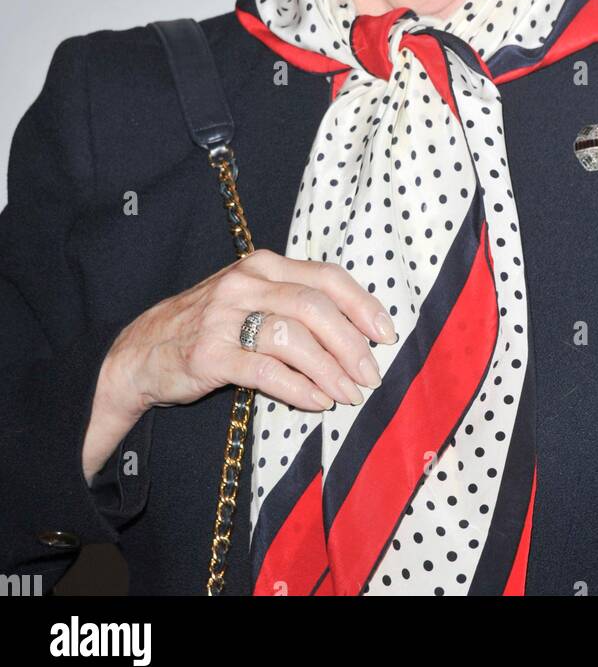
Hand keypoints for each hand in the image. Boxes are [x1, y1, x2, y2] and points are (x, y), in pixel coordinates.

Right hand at [83, 251, 396, 482]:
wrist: (143, 351)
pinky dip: (299, 387)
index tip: (386, 334)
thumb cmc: (212, 324)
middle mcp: (246, 282)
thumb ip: (295, 301)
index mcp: (264, 265)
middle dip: (352, 343)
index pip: (326, 276)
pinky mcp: (210, 353)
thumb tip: (358, 329)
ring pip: (293, 336)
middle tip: (371, 374)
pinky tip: (318, 401)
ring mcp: (225, 316)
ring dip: (330, 369)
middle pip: (315, 306)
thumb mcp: (253, 298)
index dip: (362, 304)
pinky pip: (266, 370)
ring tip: (349, 394)